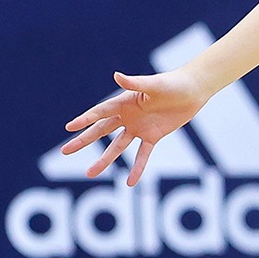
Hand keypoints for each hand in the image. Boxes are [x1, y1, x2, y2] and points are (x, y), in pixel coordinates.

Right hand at [62, 69, 211, 185]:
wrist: (193, 91)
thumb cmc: (172, 83)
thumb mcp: (153, 84)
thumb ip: (134, 83)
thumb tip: (116, 75)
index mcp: (124, 102)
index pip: (99, 113)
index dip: (84, 120)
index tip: (69, 127)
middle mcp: (128, 116)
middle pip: (101, 131)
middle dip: (83, 141)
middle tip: (65, 151)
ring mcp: (139, 127)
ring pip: (117, 147)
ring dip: (104, 160)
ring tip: (89, 174)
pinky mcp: (153, 136)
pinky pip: (142, 155)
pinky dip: (137, 168)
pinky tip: (130, 182)